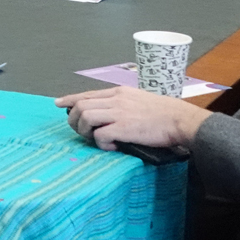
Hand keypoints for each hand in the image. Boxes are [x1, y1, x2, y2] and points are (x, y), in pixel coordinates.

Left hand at [54, 87, 211, 150]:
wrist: (181, 120)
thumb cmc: (164, 114)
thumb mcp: (139, 100)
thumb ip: (122, 104)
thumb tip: (108, 115)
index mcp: (119, 92)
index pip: (87, 94)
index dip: (70, 99)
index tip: (59, 103)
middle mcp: (116, 99)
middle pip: (81, 105)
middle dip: (74, 120)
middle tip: (80, 131)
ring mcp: (119, 112)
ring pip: (85, 116)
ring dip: (84, 131)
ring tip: (95, 139)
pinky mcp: (124, 127)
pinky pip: (100, 135)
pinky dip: (101, 144)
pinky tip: (112, 147)